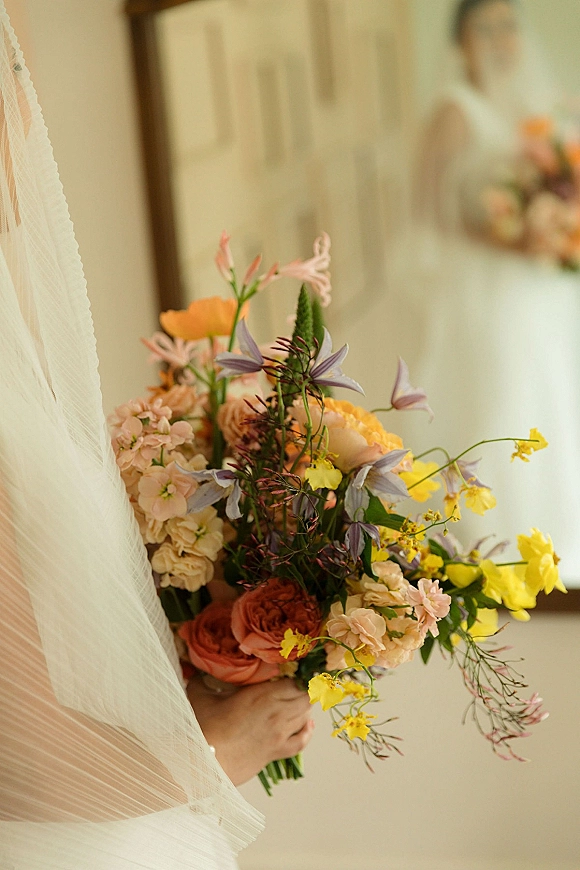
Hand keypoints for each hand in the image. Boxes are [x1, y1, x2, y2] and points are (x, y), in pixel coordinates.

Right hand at [186, 675, 314, 785]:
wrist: (204, 761)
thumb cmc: (203, 728)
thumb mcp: (201, 696)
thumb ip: (201, 680)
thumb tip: (196, 672)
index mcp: (262, 694)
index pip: (292, 680)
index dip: (292, 676)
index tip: (287, 674)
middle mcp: (276, 712)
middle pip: (303, 696)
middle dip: (301, 690)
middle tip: (292, 687)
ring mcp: (279, 733)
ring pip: (305, 715)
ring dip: (303, 707)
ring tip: (295, 702)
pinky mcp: (276, 752)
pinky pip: (302, 741)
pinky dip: (307, 732)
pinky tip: (307, 725)